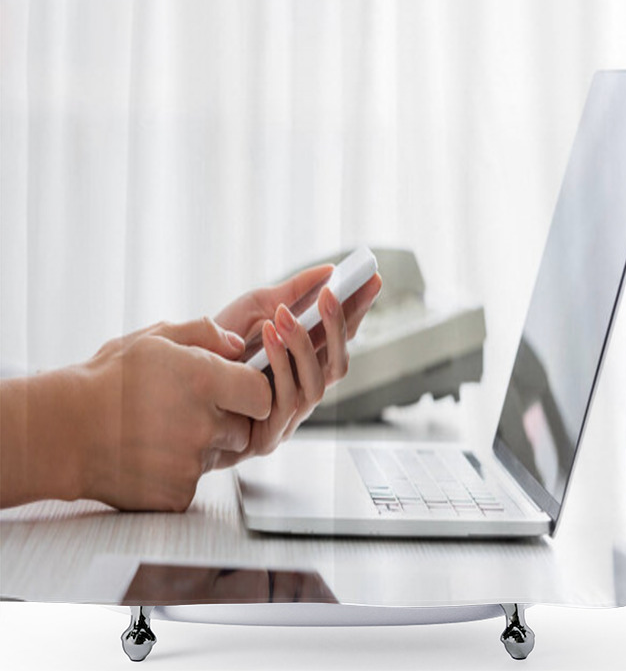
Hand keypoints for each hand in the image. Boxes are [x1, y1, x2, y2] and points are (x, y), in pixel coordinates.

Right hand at [79, 317, 271, 510]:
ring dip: (203, 446)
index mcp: (204, 381)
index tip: (233, 391)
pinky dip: (179, 473)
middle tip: (187, 410)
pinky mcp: (178, 494)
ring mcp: (191, 463)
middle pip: (243, 427)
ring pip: (219, 455)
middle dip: (226, 419)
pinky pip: (196, 482)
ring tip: (164, 430)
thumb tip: (238, 344)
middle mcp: (204, 424)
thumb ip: (204, 334)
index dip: (252, 393)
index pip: (263, 395)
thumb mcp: (154, 340)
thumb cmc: (107, 381)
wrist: (60, 433)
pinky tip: (152, 455)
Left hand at [214, 265, 381, 460]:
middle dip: (340, 327)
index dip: (358, 311)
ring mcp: (289, 416)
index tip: (372, 279)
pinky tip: (270, 335)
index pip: (341, 338)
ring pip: (318, 384)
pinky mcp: (269, 436)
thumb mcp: (254, 309)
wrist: (172, 386)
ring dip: (304, 346)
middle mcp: (303, 390)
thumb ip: (292, 292)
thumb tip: (327, 271)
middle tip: (333, 292)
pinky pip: (287, 400)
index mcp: (305, 364)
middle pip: (340, 364)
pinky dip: (281, 364)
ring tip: (286, 314)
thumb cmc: (214, 348)